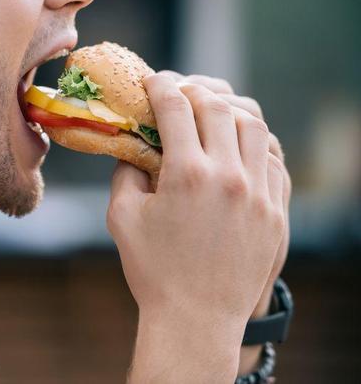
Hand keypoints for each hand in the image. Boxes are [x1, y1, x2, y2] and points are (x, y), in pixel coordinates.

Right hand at [107, 73, 285, 335]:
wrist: (197, 319)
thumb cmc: (152, 269)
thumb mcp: (122, 216)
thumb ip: (125, 171)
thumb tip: (133, 144)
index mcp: (187, 174)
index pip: (176, 108)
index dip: (160, 86)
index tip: (153, 80)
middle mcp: (229, 177)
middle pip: (218, 107)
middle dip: (194, 90)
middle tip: (179, 92)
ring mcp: (259, 193)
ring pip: (254, 126)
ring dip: (229, 110)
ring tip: (211, 112)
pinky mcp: (276, 211)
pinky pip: (274, 159)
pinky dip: (254, 142)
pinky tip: (237, 145)